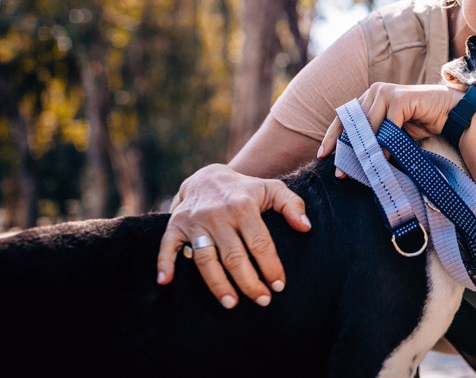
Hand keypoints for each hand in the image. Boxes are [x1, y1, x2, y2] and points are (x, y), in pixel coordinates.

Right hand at [156, 163, 310, 308]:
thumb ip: (292, 205)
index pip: (260, 242)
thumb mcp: (273, 189)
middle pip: (234, 256)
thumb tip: (306, 227)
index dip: (270, 266)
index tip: (279, 285)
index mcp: (244, 206)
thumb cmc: (246, 190)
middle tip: (262, 300)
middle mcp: (218, 215)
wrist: (208, 177)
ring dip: (217, 283)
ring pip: (205, 259)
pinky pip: (167, 246)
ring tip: (231, 303)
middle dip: (249, 282)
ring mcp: (195, 221)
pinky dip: (164, 263)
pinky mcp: (175, 225)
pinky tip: (165, 282)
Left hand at [317, 83, 460, 177]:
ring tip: (362, 169)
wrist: (448, 113)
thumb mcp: (391, 133)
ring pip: (368, 124)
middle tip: (341, 172)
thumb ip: (373, 139)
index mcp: (369, 97)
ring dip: (366, 149)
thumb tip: (350, 162)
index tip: (323, 155)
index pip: (344, 117)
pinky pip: (388, 125)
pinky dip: (385, 143)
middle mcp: (374, 91)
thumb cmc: (419, 123)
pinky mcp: (400, 98)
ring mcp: (387, 92)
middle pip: (353, 123)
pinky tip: (384, 158)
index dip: (332, 136)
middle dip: (347, 149)